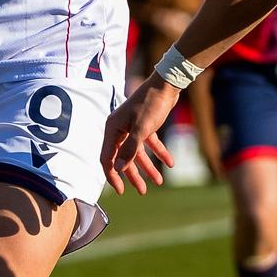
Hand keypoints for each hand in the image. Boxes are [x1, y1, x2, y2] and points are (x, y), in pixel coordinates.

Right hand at [100, 75, 179, 194]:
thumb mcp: (141, 129)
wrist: (166, 84)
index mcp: (113, 130)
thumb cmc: (151, 104)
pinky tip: (170, 163)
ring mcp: (132, 127)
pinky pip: (150, 143)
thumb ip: (130, 150)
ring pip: (138, 152)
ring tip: (159, 181)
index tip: (121, 191)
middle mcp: (120, 129)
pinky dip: (159, 153)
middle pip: (124, 158)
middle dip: (133, 175)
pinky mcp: (145, 125)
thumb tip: (119, 169)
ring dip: (148, 167)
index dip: (113, 176)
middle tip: (142, 191)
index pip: (107, 158)